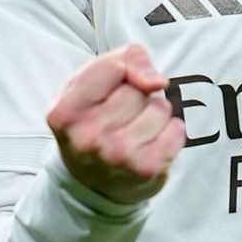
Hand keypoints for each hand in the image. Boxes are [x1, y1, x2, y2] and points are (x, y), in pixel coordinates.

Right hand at [45, 44, 185, 203]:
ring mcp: (117, 156)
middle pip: (137, 89)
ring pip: (160, 107)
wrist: (92, 182)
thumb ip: (122, 60)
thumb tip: (156, 81)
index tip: (116, 84)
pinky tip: (151, 140)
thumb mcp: (87, 84)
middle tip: (121, 114)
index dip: (122, 69)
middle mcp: (87, 138)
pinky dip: (170, 130)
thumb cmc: (91, 123)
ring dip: (154, 112)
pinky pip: (177, 129)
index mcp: (64, 113)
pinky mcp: (145, 169)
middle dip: (136, 94)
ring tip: (135, 127)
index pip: (112, 67)